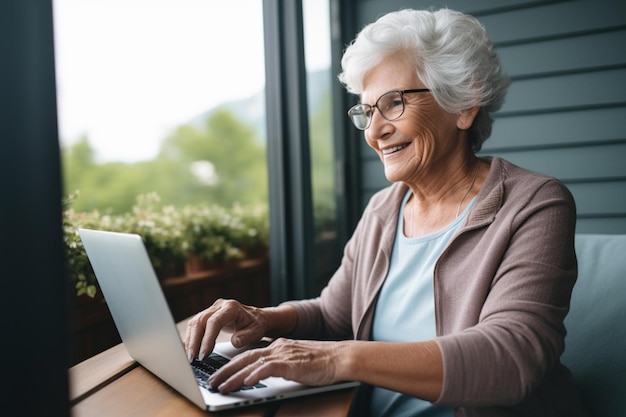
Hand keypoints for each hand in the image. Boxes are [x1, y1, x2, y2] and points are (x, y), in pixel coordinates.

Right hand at [184, 299, 268, 360]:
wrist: (257, 317)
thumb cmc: (256, 324)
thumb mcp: (256, 331)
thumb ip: (246, 336)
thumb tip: (235, 342)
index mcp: (231, 308)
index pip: (214, 322)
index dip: (207, 338)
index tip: (204, 354)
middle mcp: (219, 306)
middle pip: (200, 321)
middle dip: (194, 341)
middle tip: (193, 359)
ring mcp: (211, 310)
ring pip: (194, 323)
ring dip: (190, 341)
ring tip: (190, 357)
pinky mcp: (207, 316)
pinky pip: (194, 325)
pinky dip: (190, 338)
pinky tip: (189, 349)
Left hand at [208, 338, 343, 392]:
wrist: (340, 357)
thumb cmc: (321, 362)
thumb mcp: (295, 361)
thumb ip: (279, 365)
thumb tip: (264, 375)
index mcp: (277, 346)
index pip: (248, 355)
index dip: (231, 365)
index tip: (219, 374)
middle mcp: (277, 347)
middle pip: (244, 358)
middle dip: (225, 371)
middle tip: (211, 382)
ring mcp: (283, 354)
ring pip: (251, 364)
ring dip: (234, 376)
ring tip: (221, 387)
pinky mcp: (291, 363)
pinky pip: (268, 368)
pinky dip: (255, 375)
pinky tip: (245, 382)